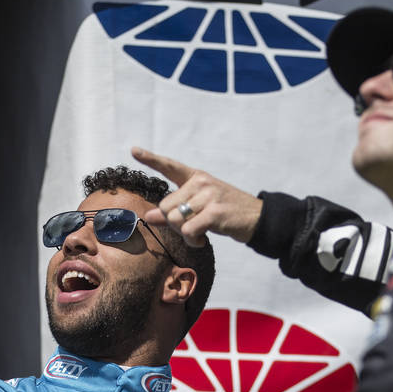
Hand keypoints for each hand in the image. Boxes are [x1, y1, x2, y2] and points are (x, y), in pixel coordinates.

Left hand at [131, 147, 262, 246]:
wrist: (258, 218)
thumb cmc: (227, 213)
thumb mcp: (201, 208)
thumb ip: (175, 210)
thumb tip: (149, 217)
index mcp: (197, 177)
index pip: (170, 166)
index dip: (151, 159)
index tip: (134, 151)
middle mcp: (201, 183)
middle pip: (166, 207)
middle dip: (173, 225)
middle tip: (191, 229)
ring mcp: (208, 196)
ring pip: (175, 220)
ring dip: (184, 235)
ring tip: (198, 235)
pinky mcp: (215, 212)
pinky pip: (189, 231)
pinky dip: (192, 241)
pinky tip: (202, 240)